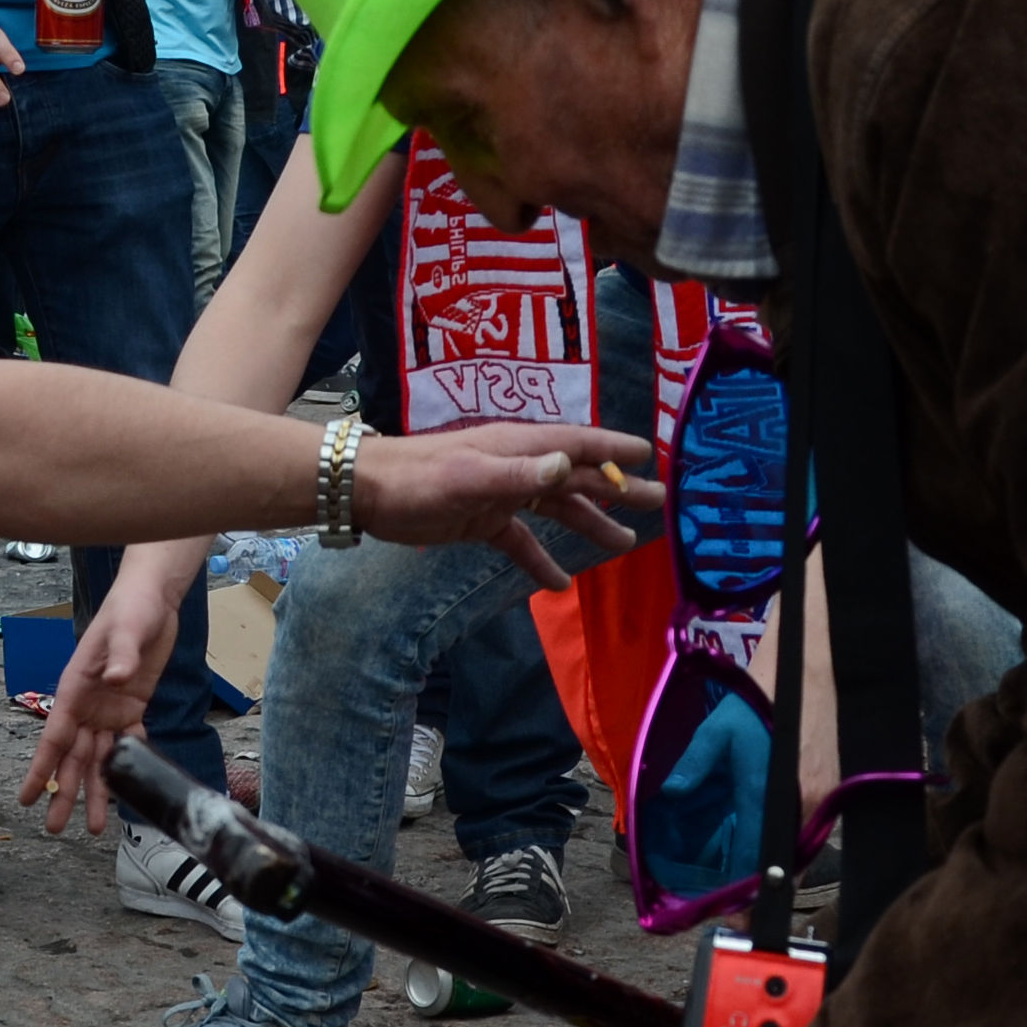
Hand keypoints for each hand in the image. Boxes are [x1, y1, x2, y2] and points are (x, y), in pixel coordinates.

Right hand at [19, 559, 186, 836]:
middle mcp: (87, 705)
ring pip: (99, 758)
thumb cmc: (130, 608)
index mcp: (75, 689)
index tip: (26, 798)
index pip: (54, 737)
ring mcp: (108, 709)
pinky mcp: (132, 707)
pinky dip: (126, 766)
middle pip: (73, 757)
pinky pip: (128, 743)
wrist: (152, 598)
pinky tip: (125, 792)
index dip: (41, 769)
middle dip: (64, 792)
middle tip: (56, 827)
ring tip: (92, 825)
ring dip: (96, 790)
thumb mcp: (125, 629)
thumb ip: (120, 655)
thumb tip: (116, 678)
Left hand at [352, 421, 657, 586]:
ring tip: (624, 545)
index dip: (614, 448)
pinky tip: (559, 584)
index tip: (650, 454)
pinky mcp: (481, 520)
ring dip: (589, 524)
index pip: (579, 443)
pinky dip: (539, 560)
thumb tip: (569, 464)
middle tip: (659, 503)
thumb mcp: (470, 477)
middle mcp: (517, 466)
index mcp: (520, 447)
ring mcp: (501, 493)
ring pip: (555, 508)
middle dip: (617, 488)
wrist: (367, 492)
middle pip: (578, 476)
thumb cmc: (418, 478)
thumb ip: (519, 474)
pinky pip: (520, 540)